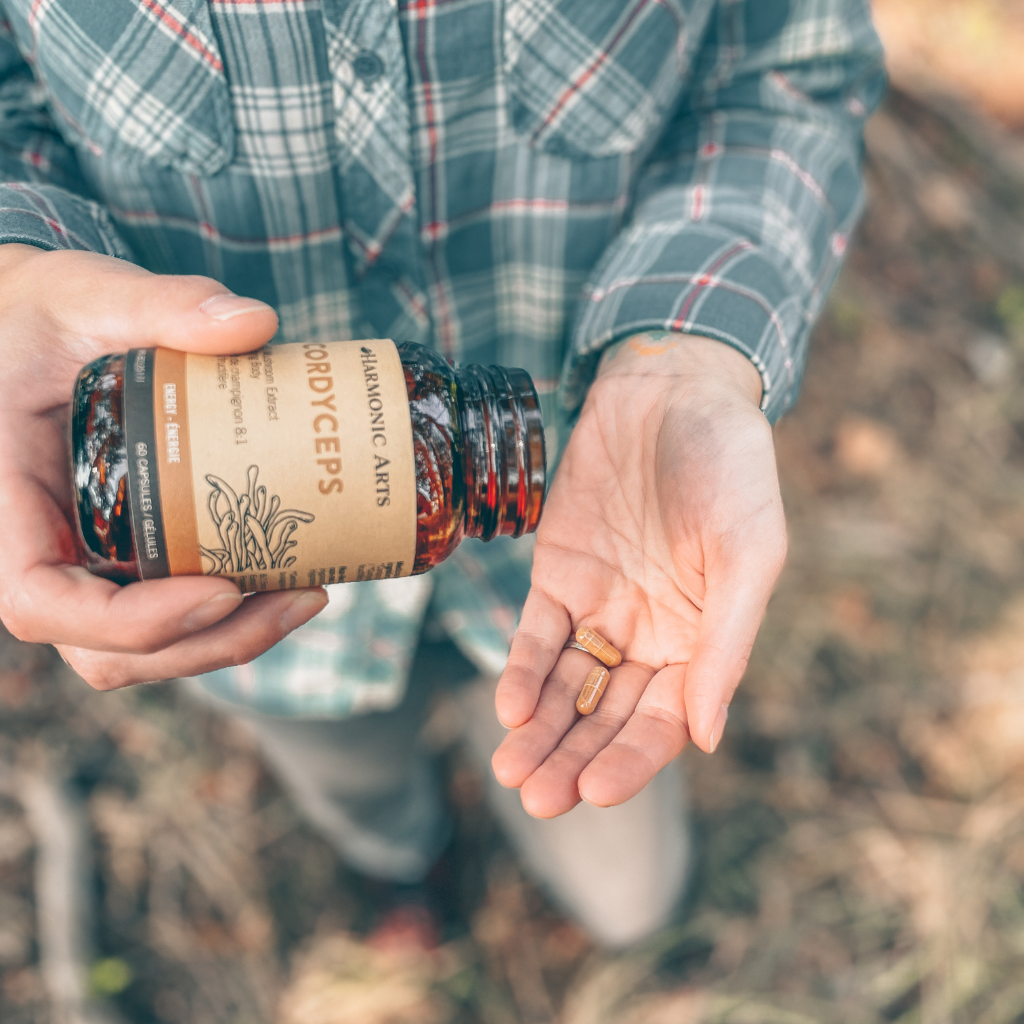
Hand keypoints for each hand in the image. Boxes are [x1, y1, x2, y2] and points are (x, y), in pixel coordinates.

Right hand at [0, 244, 327, 688]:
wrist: (37, 329)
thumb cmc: (41, 315)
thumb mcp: (86, 294)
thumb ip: (159, 302)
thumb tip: (256, 322)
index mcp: (2, 504)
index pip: (42, 600)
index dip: (132, 620)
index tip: (223, 590)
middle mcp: (36, 552)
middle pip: (109, 649)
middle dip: (210, 641)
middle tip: (302, 597)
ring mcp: (79, 564)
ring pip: (144, 647)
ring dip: (229, 639)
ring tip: (308, 594)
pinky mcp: (118, 558)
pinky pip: (166, 614)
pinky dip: (225, 614)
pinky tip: (289, 576)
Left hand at [491, 332, 786, 815]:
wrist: (671, 391)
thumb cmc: (729, 468)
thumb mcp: (746, 553)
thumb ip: (726, 644)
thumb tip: (707, 737)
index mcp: (702, 640)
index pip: (663, 722)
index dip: (630, 761)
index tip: (594, 792)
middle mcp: (649, 634)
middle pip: (605, 716)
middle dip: (572, 760)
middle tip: (536, 800)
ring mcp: (600, 606)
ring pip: (565, 686)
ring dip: (539, 731)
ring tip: (510, 771)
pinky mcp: (558, 573)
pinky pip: (537, 634)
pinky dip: (523, 670)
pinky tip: (509, 705)